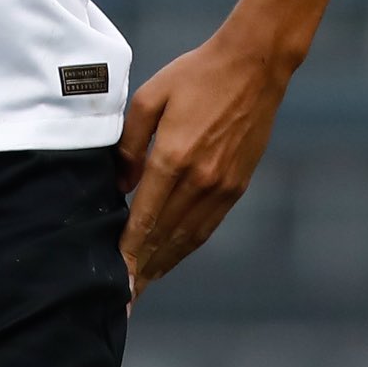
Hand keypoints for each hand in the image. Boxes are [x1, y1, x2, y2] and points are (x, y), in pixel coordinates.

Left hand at [118, 25, 292, 303]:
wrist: (253, 66)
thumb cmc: (195, 75)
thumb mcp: (150, 97)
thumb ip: (129, 143)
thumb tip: (120, 185)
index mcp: (173, 158)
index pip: (144, 219)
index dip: (128, 253)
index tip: (115, 281)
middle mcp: (200, 180)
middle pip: (165, 238)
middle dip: (142, 270)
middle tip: (122, 300)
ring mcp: (222, 187)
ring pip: (187, 238)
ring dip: (164, 264)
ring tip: (142, 285)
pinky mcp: (237, 186)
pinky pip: (207, 227)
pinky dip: (186, 247)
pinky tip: (172, 256)